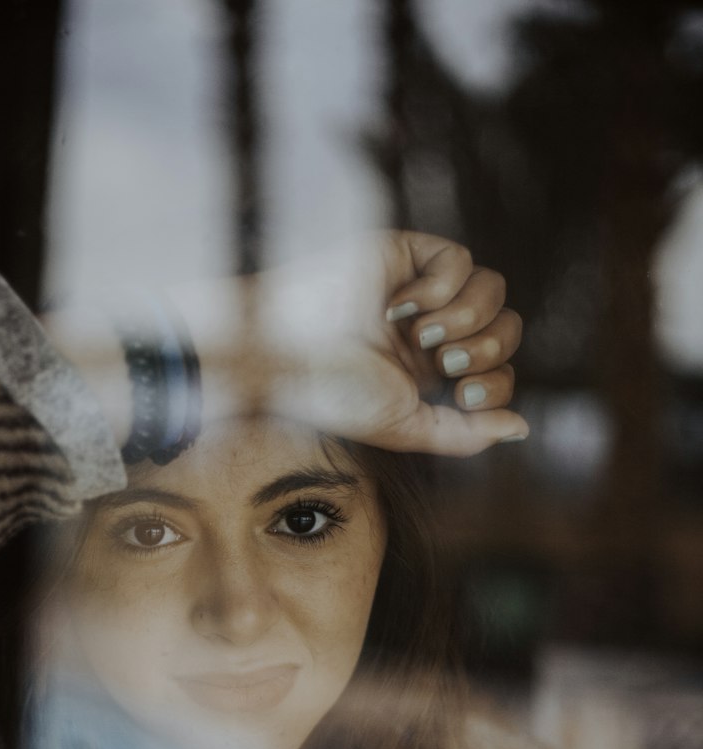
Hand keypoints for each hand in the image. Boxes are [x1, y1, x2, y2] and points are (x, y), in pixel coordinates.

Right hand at [182, 230, 527, 455]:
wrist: (286, 355)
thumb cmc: (334, 395)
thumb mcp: (405, 427)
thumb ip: (464, 434)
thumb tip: (523, 428)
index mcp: (433, 373)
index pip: (499, 370)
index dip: (496, 384)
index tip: (461, 395)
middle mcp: (433, 329)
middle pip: (506, 328)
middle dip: (485, 350)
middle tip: (443, 362)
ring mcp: (422, 289)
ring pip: (493, 289)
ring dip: (466, 317)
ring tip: (421, 334)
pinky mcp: (406, 253)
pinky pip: (460, 259)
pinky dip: (441, 287)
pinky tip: (401, 305)